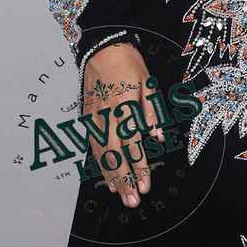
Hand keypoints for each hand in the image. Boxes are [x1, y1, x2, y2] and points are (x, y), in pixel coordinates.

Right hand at [82, 41, 164, 207]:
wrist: (102, 46)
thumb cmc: (128, 61)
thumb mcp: (148, 81)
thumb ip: (152, 110)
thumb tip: (157, 135)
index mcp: (124, 107)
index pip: (132, 144)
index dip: (140, 167)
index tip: (146, 184)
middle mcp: (107, 115)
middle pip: (115, 154)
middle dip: (124, 179)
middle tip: (133, 201)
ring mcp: (95, 117)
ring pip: (101, 153)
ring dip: (110, 176)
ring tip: (120, 194)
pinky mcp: (88, 116)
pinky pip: (92, 144)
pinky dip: (98, 162)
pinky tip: (105, 174)